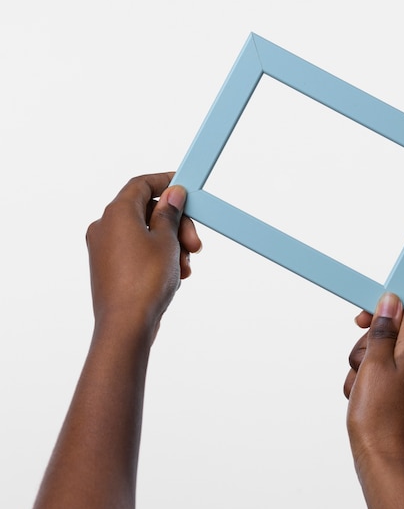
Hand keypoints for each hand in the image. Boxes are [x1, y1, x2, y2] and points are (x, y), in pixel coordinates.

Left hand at [86, 172, 200, 332]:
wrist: (126, 326)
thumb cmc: (145, 282)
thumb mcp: (167, 241)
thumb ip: (170, 214)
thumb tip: (172, 194)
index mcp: (116, 213)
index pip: (141, 184)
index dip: (165, 182)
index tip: (184, 187)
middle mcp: (105, 228)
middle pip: (146, 212)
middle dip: (175, 225)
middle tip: (195, 243)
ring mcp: (104, 250)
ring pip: (145, 235)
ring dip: (171, 245)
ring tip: (185, 266)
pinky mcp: (109, 269)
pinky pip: (137, 253)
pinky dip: (158, 258)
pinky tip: (174, 275)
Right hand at [344, 293, 403, 473]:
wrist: (383, 459)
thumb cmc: (379, 415)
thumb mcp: (375, 364)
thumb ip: (384, 330)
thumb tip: (391, 301)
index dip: (382, 310)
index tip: (359, 321)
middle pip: (391, 333)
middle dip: (367, 346)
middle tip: (360, 367)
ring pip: (382, 355)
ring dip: (362, 367)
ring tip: (359, 388)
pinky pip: (383, 375)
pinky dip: (367, 382)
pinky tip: (362, 398)